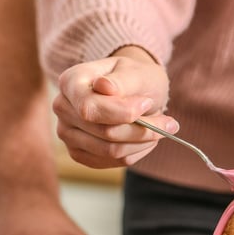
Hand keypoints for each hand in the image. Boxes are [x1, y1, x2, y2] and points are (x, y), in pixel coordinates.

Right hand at [53, 46, 177, 167]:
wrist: (133, 90)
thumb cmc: (135, 78)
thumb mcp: (137, 71)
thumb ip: (122, 80)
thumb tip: (104, 87)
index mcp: (70, 81)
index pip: (90, 109)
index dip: (122, 112)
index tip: (148, 103)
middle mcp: (62, 108)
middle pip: (105, 132)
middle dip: (143, 129)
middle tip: (170, 123)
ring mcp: (67, 133)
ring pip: (111, 151)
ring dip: (143, 142)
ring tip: (161, 129)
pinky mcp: (79, 153)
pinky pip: (112, 162)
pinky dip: (136, 151)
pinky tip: (145, 138)